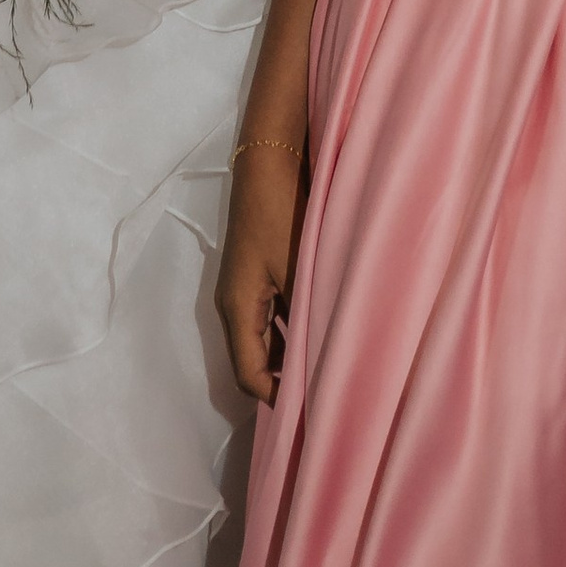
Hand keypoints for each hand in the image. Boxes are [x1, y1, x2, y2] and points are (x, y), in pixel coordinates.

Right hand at [216, 142, 306, 405]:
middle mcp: (235, 304)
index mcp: (237, 309)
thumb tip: (323, 365)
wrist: (270, 157)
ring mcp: (246, 287)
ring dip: (292, 354)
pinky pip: (274, 316)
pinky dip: (294, 329)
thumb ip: (307, 318)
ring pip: (267, 338)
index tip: (314, 409)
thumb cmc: (282, 213)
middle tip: (327, 391)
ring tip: (330, 364)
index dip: (277, 398)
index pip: (249, 375)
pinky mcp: (259, 271)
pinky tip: (324, 328)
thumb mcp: (299, 269)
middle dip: (286, 381)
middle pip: (255, 360)